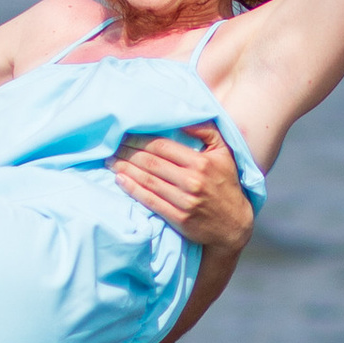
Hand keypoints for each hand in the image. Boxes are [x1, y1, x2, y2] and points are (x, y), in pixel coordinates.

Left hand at [114, 124, 252, 250]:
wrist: (233, 225)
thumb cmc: (226, 184)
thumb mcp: (225, 153)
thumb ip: (207, 131)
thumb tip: (185, 118)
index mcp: (202, 162)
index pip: (163, 146)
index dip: (140, 139)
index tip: (125, 134)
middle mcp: (193, 181)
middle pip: (151, 163)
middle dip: (128, 153)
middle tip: (111, 146)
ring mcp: (185, 201)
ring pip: (147, 180)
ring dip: (125, 169)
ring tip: (110, 161)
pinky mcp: (179, 218)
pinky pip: (150, 200)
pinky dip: (132, 189)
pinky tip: (120, 180)